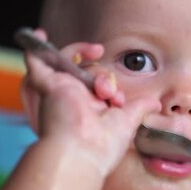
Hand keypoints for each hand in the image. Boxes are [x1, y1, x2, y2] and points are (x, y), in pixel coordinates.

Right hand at [21, 29, 160, 175]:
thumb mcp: (128, 123)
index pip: (98, 87)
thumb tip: (154, 103)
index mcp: (89, 111)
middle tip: (110, 90)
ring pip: (66, 62)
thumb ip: (139, 109)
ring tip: (96, 52)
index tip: (120, 100)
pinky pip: (36, 61)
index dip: (112, 86)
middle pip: (85, 73)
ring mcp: (58, 92)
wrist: (82, 153)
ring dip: (83, 55)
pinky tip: (41, 36)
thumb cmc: (102, 147)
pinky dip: (37, 47)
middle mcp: (72, 101)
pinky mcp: (47, 86)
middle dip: (103, 74)